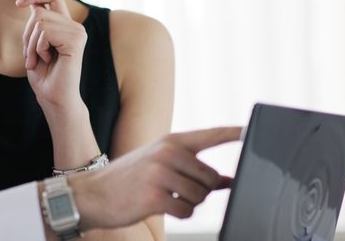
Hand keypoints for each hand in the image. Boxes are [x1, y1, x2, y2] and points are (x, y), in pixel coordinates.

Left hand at [17, 0, 86, 106]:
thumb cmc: (44, 76)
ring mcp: (77, 32)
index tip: (18, 3)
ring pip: (40, 21)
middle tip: (32, 57)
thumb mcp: (35, 44)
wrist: (53, 98)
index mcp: (66, 25)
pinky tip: (48, 60)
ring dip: (31, 44)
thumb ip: (38, 23)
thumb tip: (32, 2)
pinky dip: (38, 48)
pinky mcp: (75, 40)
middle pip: (39, 11)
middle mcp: (75, 26)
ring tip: (39, 60)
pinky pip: (45, 33)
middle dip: (27, 35)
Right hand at [66, 126, 241, 228]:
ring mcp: (160, 173)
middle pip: (211, 177)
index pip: (210, 135)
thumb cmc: (129, 179)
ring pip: (201, 196)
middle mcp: (166, 153)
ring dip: (189, 203)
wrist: (92, 193)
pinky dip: (180, 213)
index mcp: (170, 141)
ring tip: (166, 197)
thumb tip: (229, 180)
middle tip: (177, 190)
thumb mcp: (160, 166)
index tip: (252, 130)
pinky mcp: (154, 196)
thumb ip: (194, 170)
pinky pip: (187, 210)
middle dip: (201, 189)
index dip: (234, 133)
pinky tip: (162, 206)